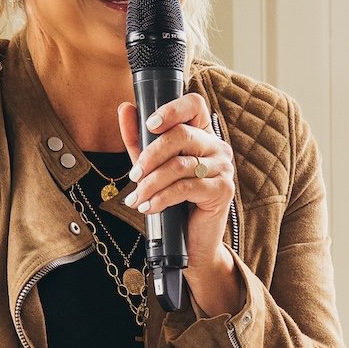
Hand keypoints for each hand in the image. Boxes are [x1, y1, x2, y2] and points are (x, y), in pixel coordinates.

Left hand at [117, 91, 235, 275]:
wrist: (193, 242)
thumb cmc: (175, 203)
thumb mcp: (152, 168)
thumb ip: (139, 140)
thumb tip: (125, 109)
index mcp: (202, 135)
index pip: (194, 105)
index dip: (171, 109)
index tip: (149, 124)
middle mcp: (216, 147)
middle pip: (181, 135)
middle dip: (151, 155)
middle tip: (133, 175)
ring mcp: (223, 168)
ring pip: (180, 165)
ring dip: (151, 183)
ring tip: (137, 198)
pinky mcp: (223, 190)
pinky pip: (187, 187)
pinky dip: (162, 197)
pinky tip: (149, 207)